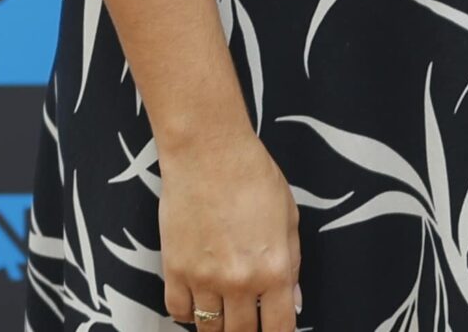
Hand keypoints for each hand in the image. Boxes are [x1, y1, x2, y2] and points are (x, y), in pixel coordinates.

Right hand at [158, 128, 303, 331]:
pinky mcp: (174, 270)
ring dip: (219, 326)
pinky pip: (178, 311)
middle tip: (249, 323)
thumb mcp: (288, 218)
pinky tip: (199, 301)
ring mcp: (203, 279)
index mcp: (273, 269)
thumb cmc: (252, 176)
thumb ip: (292, 264)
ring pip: (209, 329)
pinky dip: (189, 313)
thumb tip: (294, 300)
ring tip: (226, 313)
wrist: (208, 153)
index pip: (279, 327)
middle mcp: (239, 281)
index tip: (275, 331)